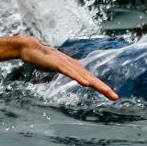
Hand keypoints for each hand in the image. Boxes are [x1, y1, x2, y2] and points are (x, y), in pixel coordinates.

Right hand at [0, 36, 118, 100]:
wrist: (30, 47)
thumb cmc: (44, 58)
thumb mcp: (58, 68)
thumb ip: (67, 72)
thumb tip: (75, 76)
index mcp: (75, 68)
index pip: (91, 80)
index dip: (102, 88)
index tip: (112, 96)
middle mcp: (74, 66)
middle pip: (92, 79)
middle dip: (104, 88)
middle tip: (116, 98)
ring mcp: (67, 64)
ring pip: (84, 76)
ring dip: (96, 84)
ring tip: (106, 92)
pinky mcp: (58, 64)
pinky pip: (70, 73)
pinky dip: (79, 78)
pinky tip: (86, 84)